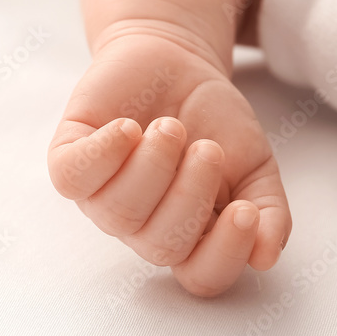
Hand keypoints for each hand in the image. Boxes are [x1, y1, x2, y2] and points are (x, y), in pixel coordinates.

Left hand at [48, 26, 290, 296]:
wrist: (173, 59)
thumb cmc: (210, 118)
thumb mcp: (253, 162)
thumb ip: (268, 208)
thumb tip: (266, 257)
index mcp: (187, 233)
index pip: (201, 276)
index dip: (224, 254)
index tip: (244, 210)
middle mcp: (139, 223)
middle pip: (160, 246)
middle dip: (190, 194)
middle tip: (205, 148)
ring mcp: (99, 195)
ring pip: (118, 213)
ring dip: (152, 166)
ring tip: (168, 127)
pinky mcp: (68, 159)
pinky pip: (72, 178)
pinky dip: (102, 152)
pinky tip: (126, 128)